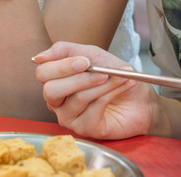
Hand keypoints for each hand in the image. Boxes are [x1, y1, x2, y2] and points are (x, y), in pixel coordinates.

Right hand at [33, 42, 157, 139]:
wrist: (140, 98)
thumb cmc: (115, 76)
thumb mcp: (92, 55)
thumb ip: (66, 51)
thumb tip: (40, 56)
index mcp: (56, 81)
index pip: (43, 73)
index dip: (62, 66)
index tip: (84, 60)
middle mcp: (58, 102)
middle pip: (51, 90)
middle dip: (76, 78)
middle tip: (98, 70)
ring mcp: (70, 117)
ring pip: (76, 98)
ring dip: (101, 84)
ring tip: (119, 76)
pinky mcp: (85, 129)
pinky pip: (93, 109)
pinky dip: (110, 93)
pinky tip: (122, 86)